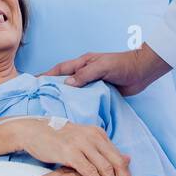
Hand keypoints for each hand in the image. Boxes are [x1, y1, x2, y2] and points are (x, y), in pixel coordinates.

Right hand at [15, 121, 133, 175]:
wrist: (33, 131)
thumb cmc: (56, 139)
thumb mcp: (82, 141)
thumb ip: (100, 150)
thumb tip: (126, 158)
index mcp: (98, 134)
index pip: (118, 158)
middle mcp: (93, 136)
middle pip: (117, 163)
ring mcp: (82, 143)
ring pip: (106, 168)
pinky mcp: (71, 152)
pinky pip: (90, 171)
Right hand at [41, 43, 170, 96]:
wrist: (141, 72)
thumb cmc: (121, 65)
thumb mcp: (101, 67)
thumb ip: (85, 74)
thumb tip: (67, 84)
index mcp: (82, 63)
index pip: (60, 69)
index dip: (46, 75)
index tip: (33, 81)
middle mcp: (85, 73)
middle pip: (64, 80)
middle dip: (51, 87)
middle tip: (39, 99)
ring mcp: (92, 83)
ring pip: (74, 91)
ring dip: (65, 97)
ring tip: (53, 109)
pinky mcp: (100, 92)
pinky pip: (85, 98)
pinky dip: (79, 104)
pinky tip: (74, 113)